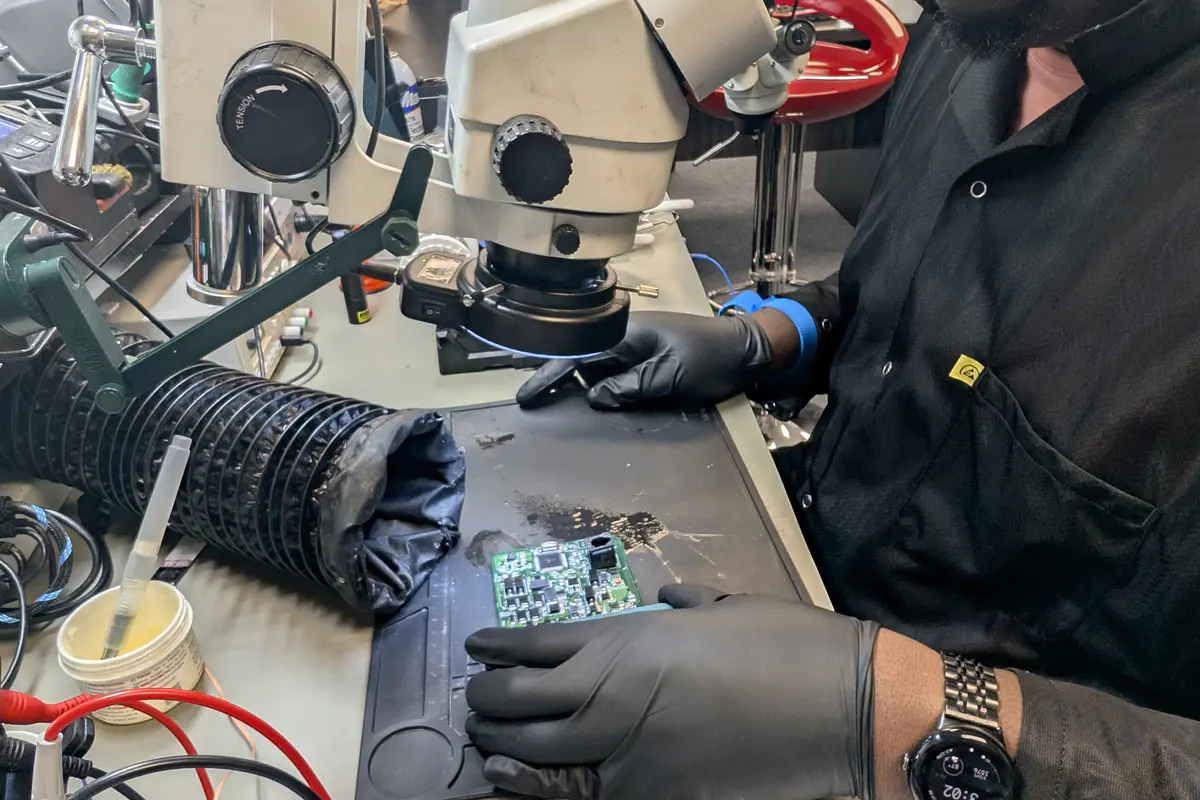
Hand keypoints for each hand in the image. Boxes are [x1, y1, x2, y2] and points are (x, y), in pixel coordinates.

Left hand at [465, 585, 878, 799]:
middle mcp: (611, 697)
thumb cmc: (786, 646)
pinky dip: (548, 791)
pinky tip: (525, 785)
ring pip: (539, 758)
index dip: (499, 649)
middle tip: (476, 699)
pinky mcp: (653, 798)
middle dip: (489, 701)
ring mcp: (627, 756)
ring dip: (505, 750)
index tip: (477, 650)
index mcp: (627, 642)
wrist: (841, 711)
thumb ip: (684, 605)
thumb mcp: (727, 606)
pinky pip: (586, 796)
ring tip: (487, 745)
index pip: (538, 644)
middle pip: (521, 703)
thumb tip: (667, 597)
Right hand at [515, 311, 773, 409]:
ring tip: (548, 405)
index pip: (578, 355)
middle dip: (554, 379)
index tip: (528, 396)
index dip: (550, 375)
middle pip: (580, 360)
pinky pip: (614, 374)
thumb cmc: (711, 359)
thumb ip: (630, 386)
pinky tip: (587, 402)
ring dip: (575, 385)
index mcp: (627, 334)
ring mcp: (637, 349)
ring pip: (596, 368)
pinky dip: (598, 388)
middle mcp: (627, 338)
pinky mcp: (648, 361)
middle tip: (531, 403)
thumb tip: (594, 399)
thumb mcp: (670, 377)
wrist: (748, 352)